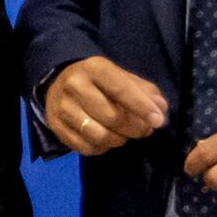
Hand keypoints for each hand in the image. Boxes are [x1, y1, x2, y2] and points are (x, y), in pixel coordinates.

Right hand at [40, 55, 169, 156]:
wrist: (59, 82)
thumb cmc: (99, 81)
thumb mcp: (121, 77)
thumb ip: (144, 91)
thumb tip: (161, 109)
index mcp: (94, 68)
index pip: (121, 89)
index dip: (142, 107)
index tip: (158, 121)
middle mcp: (74, 85)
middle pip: (112, 117)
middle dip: (134, 128)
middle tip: (145, 130)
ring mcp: (62, 108)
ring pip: (99, 136)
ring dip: (119, 140)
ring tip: (125, 136)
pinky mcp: (56, 126)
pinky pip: (85, 148)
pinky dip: (102, 148)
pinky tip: (107, 140)